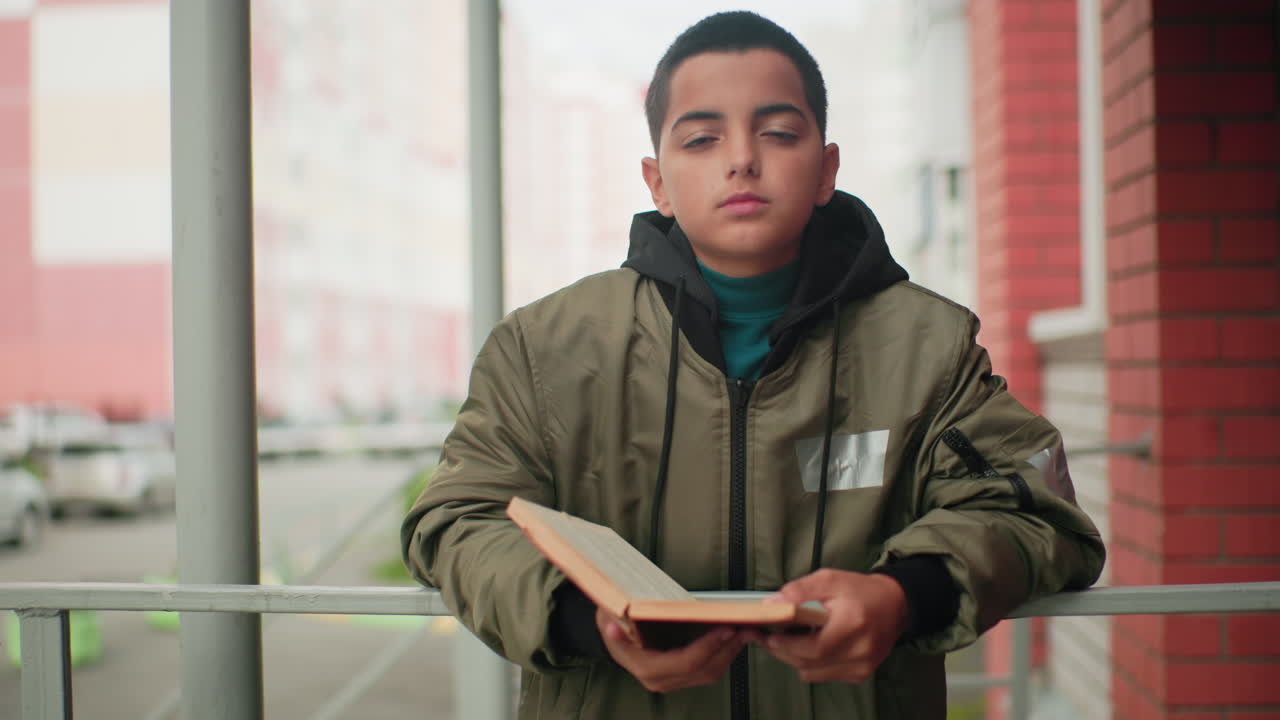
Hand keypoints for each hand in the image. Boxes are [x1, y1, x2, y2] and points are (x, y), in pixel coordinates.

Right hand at [595, 607, 758, 692]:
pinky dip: (725, 653)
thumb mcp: (608, 615)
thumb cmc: (613, 620)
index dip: (709, 646)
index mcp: (646, 668)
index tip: (726, 628)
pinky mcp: (683, 675)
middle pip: (705, 670)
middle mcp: (661, 680)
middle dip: (728, 648)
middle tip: (747, 625)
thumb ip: (611, 623)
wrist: (613, 631)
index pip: (685, 662)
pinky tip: (735, 635)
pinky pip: (710, 669)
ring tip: (747, 628)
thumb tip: (612, 625)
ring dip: (731, 651)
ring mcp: (673, 680)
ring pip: (711, 672)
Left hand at [762, 569, 907, 683]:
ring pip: (812, 672)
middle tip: (766, 638)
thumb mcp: (829, 580)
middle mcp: (860, 650)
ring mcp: (861, 666)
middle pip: (809, 663)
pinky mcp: (860, 674)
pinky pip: (822, 675)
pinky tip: (806, 647)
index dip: (787, 644)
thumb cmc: (859, 591)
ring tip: (784, 640)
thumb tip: (771, 604)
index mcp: (853, 623)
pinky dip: (809, 663)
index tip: (768, 635)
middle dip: (782, 651)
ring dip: (793, 658)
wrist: (894, 605)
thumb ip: (800, 591)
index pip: (814, 646)